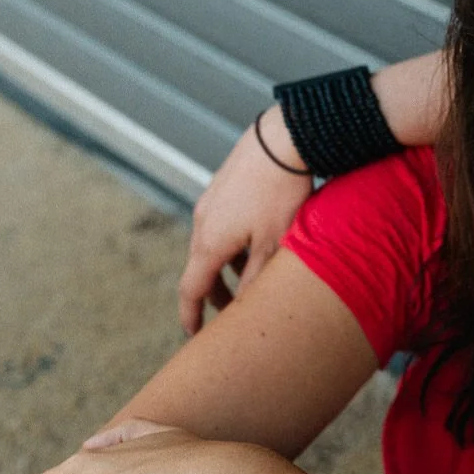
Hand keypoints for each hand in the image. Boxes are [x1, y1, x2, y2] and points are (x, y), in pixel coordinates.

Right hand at [179, 106, 312, 333]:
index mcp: (209, 243)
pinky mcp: (224, 188)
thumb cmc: (281, 193)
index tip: (194, 335)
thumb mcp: (273, 244)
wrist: (281, 138)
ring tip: (250, 281)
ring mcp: (211, 204)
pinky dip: (232, 245)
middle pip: (202, 270)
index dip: (191, 316)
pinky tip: (256, 244)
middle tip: (234, 314)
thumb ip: (257, 278)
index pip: (191, 290)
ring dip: (227, 268)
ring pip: (213, 247)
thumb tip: (246, 305)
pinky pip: (221, 226)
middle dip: (216, 294)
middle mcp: (202, 223)